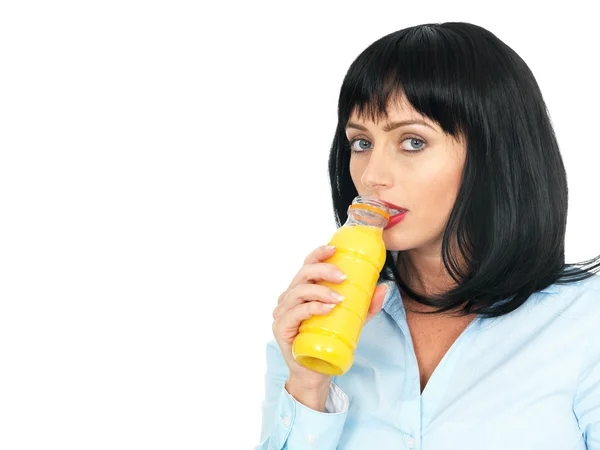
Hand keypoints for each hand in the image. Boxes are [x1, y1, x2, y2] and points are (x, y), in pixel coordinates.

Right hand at [271, 245, 387, 391]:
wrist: (317, 373)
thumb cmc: (330, 342)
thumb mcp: (353, 320)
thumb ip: (366, 305)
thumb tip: (384, 287)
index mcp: (303, 290)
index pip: (307, 265)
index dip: (318, 254)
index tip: (335, 248)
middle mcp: (290, 298)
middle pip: (302, 274)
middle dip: (323, 270)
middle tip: (343, 276)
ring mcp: (283, 313)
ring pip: (298, 292)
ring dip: (320, 291)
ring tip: (339, 298)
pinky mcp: (282, 329)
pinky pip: (295, 313)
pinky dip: (311, 308)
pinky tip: (327, 308)